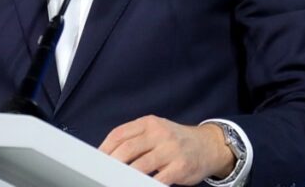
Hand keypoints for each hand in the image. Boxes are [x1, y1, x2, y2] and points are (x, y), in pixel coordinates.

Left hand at [99, 115, 233, 185]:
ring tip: (115, 181)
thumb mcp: (156, 130)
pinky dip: (144, 184)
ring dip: (124, 176)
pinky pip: (158, 179)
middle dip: (111, 164)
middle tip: (102, 174)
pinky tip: (138, 185)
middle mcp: (160, 133)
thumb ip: (135, 138)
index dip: (104, 149)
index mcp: (149, 123)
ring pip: (139, 166)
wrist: (209, 145)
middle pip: (126, 149)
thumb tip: (107, 155)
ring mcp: (171, 150)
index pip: (119, 134)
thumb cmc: (176, 140)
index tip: (95, 161)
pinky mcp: (180, 167)